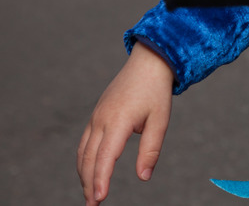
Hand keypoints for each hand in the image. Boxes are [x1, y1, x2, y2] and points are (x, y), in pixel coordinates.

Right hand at [77, 44, 174, 205]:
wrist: (148, 62)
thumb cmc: (156, 91)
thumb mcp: (160, 120)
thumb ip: (151, 149)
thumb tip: (143, 177)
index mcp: (118, 121)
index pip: (104, 157)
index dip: (100, 179)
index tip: (100, 198)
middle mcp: (102, 120)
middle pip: (88, 158)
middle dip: (89, 183)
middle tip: (93, 205)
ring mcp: (96, 116)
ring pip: (83, 151)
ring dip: (84, 173)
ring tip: (90, 193)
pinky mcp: (96, 114)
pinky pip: (85, 141)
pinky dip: (84, 159)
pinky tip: (89, 170)